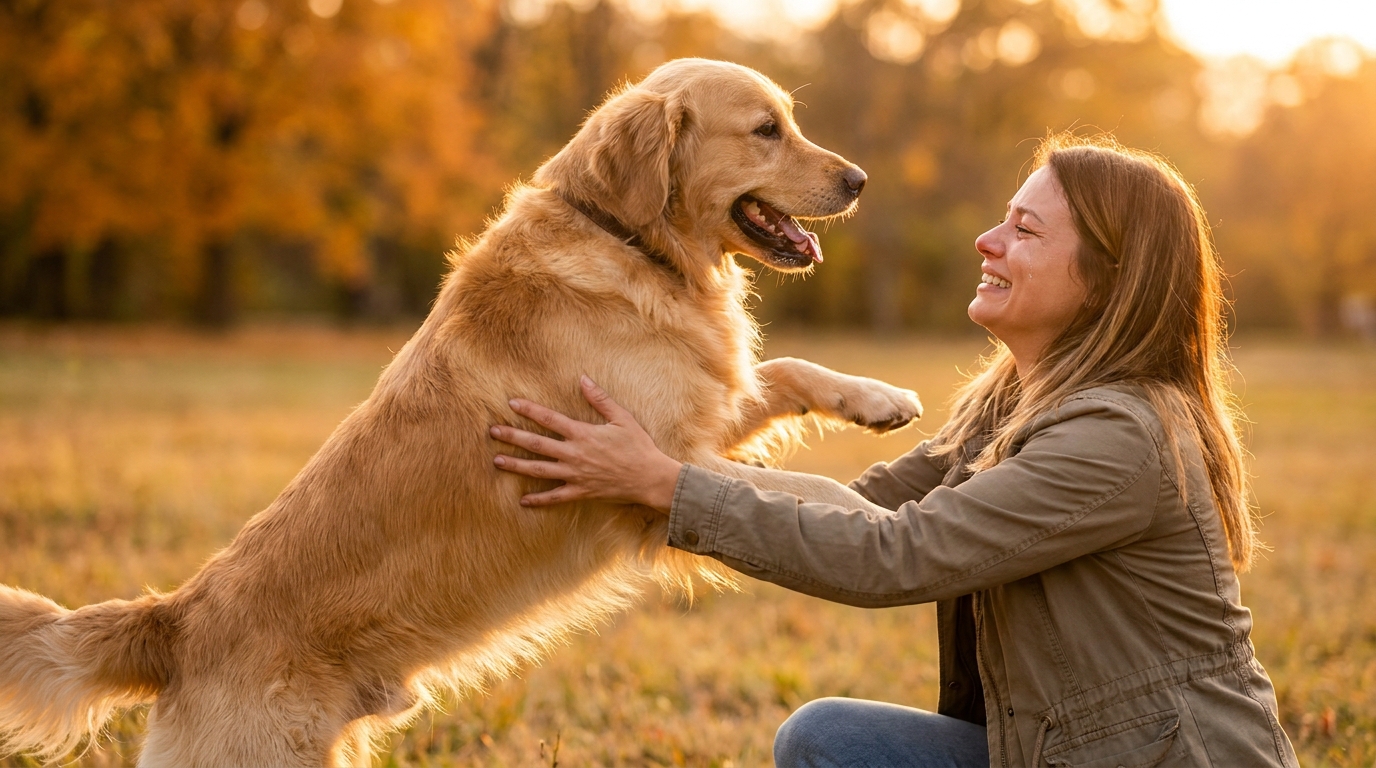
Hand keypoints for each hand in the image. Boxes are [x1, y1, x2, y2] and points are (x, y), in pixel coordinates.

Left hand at [490, 376, 682, 512]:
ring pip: (539, 470)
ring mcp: (575, 475)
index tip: (511, 403)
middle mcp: (574, 454)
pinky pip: (555, 497)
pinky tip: (523, 501)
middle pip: (536, 444)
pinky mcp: (581, 492)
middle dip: (512, 436)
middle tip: (492, 432)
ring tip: (497, 461)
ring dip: (516, 465)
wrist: (650, 478)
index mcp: (583, 434)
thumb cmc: (638, 446)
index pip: (549, 419)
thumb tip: (583, 379)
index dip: (529, 410)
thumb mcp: (622, 418)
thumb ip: (600, 399)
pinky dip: (539, 500)